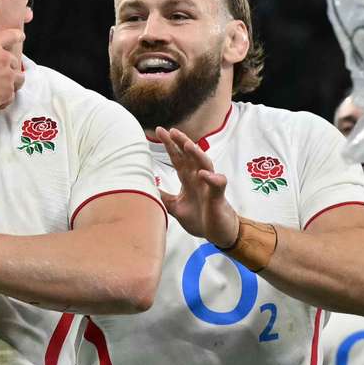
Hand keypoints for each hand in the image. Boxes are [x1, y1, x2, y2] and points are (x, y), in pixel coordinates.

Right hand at [0, 15, 24, 114]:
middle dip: (8, 66)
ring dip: (12, 81)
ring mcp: (7, 77)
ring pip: (18, 78)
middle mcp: (3, 58)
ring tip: (2, 85)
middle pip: (15, 60)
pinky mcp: (6, 93)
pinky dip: (4, 99)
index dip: (17, 35)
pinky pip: (11, 96)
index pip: (11, 35)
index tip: (21, 36)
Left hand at [156, 127, 238, 247]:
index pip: (178, 158)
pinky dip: (211, 178)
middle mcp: (199, 178)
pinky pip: (217, 184)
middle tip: (171, 130)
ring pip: (205, 164)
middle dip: (181, 142)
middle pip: (190, 156)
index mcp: (188, 179)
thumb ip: (162, 197)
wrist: (218, 234)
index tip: (159, 131)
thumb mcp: (175, 207)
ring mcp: (209, 186)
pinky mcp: (218, 196)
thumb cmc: (199, 218)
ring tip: (187, 144)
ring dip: (197, 154)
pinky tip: (202, 174)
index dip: (170, 145)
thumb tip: (145, 188)